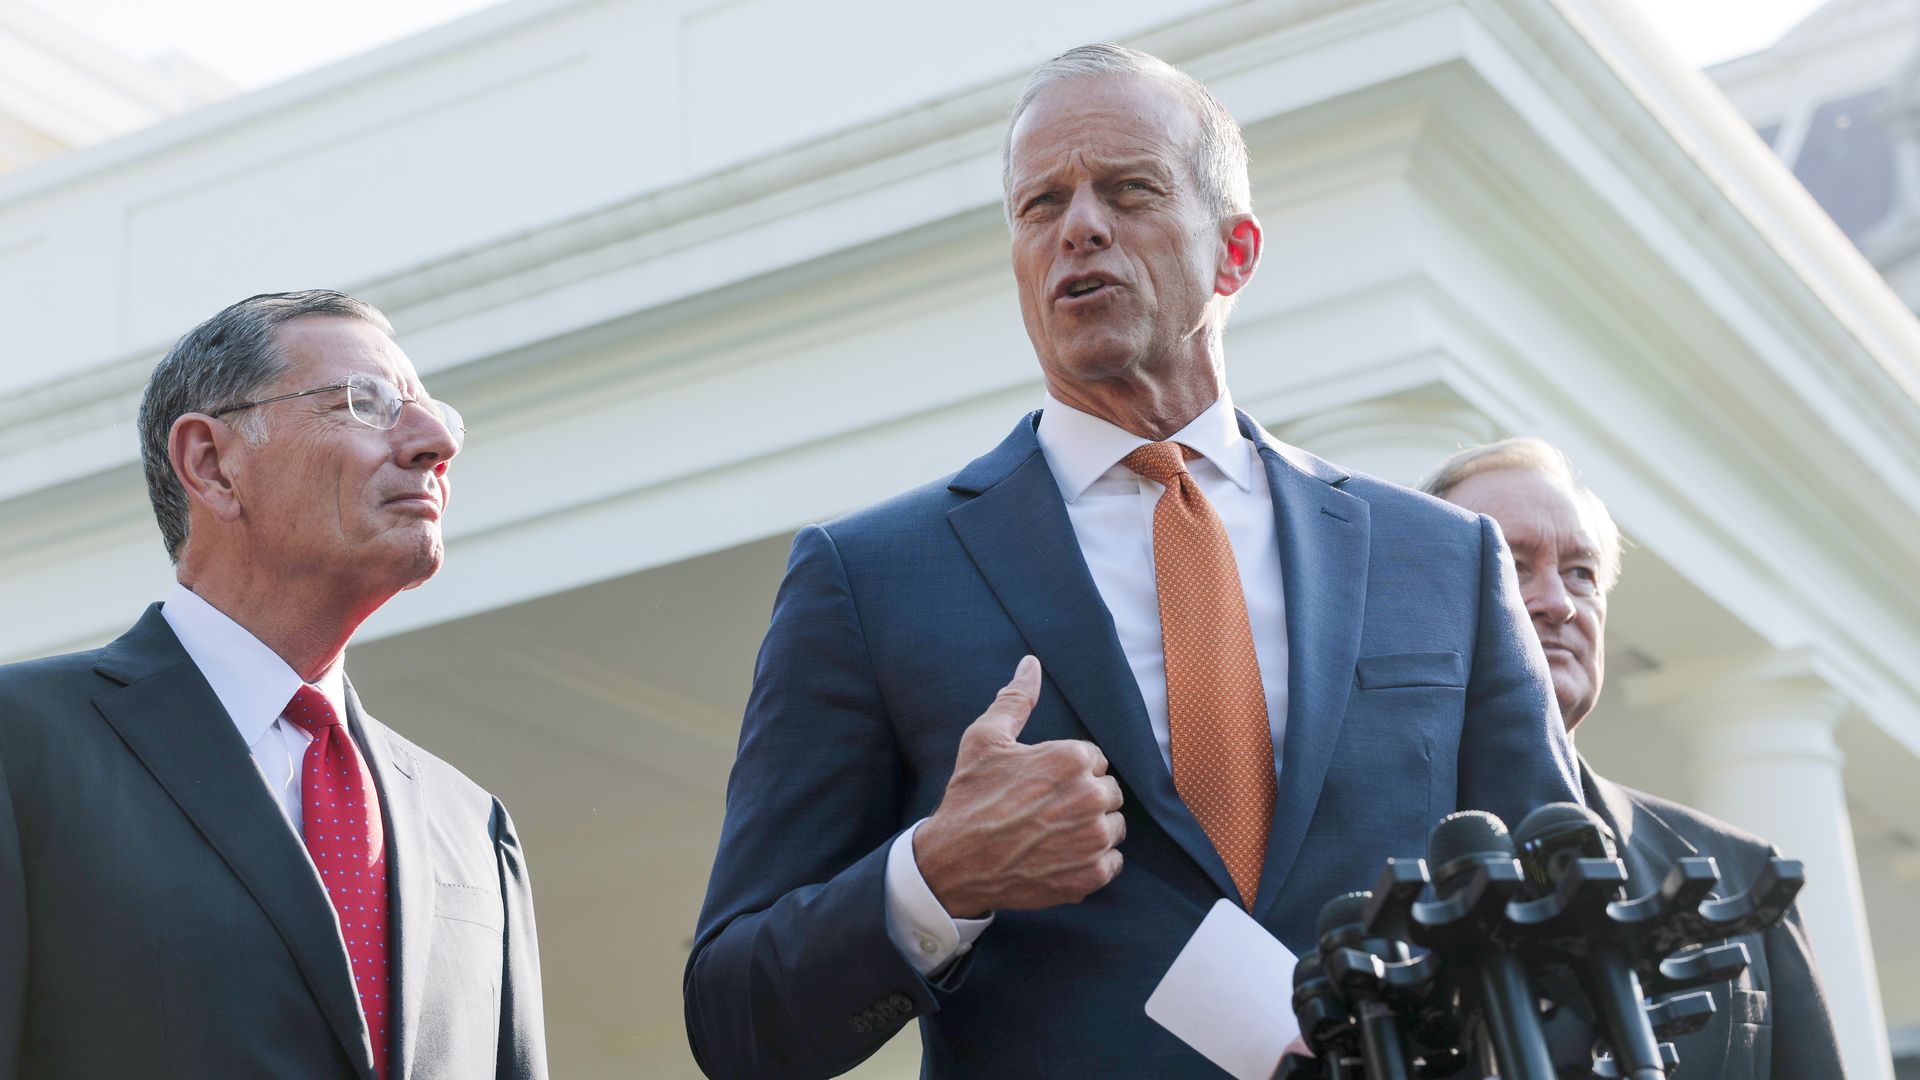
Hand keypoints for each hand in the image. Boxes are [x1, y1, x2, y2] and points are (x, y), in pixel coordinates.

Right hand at [913, 656, 1125, 917]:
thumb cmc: (970, 797)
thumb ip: (1016, 699)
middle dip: (1083, 799)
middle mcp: (1090, 796)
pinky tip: (1059, 857)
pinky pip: (1112, 861)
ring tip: (1052, 835)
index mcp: (1072, 758)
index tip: (1042, 787)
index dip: (1068, 773)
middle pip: (1109, 793)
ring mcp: (1094, 838)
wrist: (954, 861)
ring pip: (1113, 827)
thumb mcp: (985, 739)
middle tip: (1046, 812)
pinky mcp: (1093, 873)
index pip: (1095, 761)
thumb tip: (1031, 663)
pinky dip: (1091, 862)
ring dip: (1091, 830)